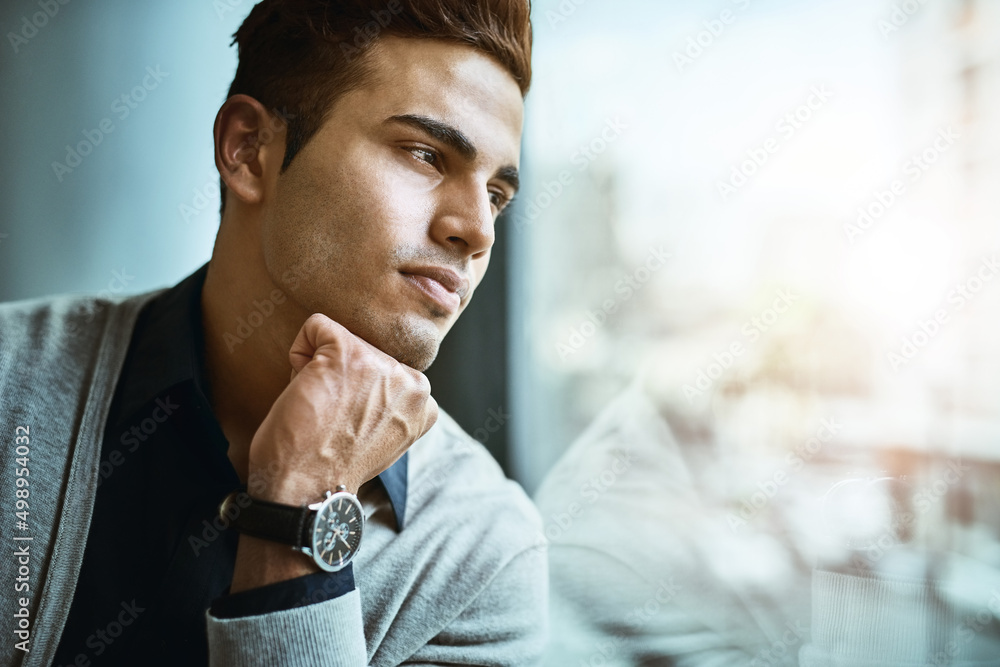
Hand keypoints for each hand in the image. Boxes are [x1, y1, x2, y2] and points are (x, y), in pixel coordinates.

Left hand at [248, 312, 437, 503]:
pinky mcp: (347, 352)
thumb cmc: (335, 468)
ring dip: (322, 369)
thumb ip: (390, 404)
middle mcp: (412, 380)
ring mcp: (381, 365)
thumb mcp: (383, 436)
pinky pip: (316, 327)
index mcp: (424, 401)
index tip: (350, 424)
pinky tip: (305, 391)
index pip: (385, 371)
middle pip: (365, 353)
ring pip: (341, 341)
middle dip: (342, 378)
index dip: (358, 393)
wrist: (308, 488)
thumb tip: (374, 378)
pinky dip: (300, 352)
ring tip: (321, 408)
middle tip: (333, 418)